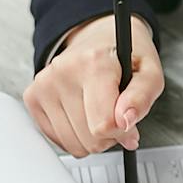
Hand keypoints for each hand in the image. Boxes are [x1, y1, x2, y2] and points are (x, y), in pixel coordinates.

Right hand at [23, 13, 161, 155]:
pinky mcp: (32, 97)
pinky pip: (58, 140)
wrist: (98, 37)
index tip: (128, 119)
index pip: (105, 124)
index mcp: (94, 63)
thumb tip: (126, 121)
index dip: (123, 131)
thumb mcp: (150, 72)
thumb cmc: (125, 56)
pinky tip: (82, 113)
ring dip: (92, 137)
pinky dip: (75, 135)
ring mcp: (43, 84)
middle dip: (109, 135)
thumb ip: (143, 97)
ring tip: (99, 111)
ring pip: (73, 145)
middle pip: (89, 139)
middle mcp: (63, 71)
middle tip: (116, 113)